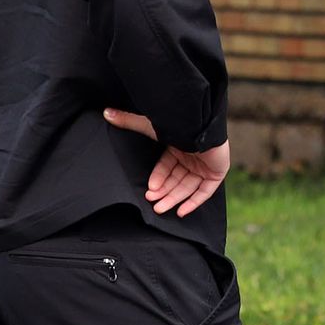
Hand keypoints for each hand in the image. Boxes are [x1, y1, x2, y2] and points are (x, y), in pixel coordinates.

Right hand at [103, 109, 229, 216]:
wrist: (203, 127)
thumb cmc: (179, 124)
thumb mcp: (151, 126)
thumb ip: (129, 122)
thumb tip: (107, 113)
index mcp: (180, 145)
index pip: (166, 166)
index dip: (158, 178)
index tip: (149, 189)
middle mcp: (192, 156)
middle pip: (176, 178)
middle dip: (164, 191)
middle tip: (152, 202)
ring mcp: (206, 164)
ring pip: (188, 186)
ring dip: (174, 198)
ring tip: (160, 208)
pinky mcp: (217, 172)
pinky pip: (206, 191)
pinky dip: (194, 201)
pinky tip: (181, 211)